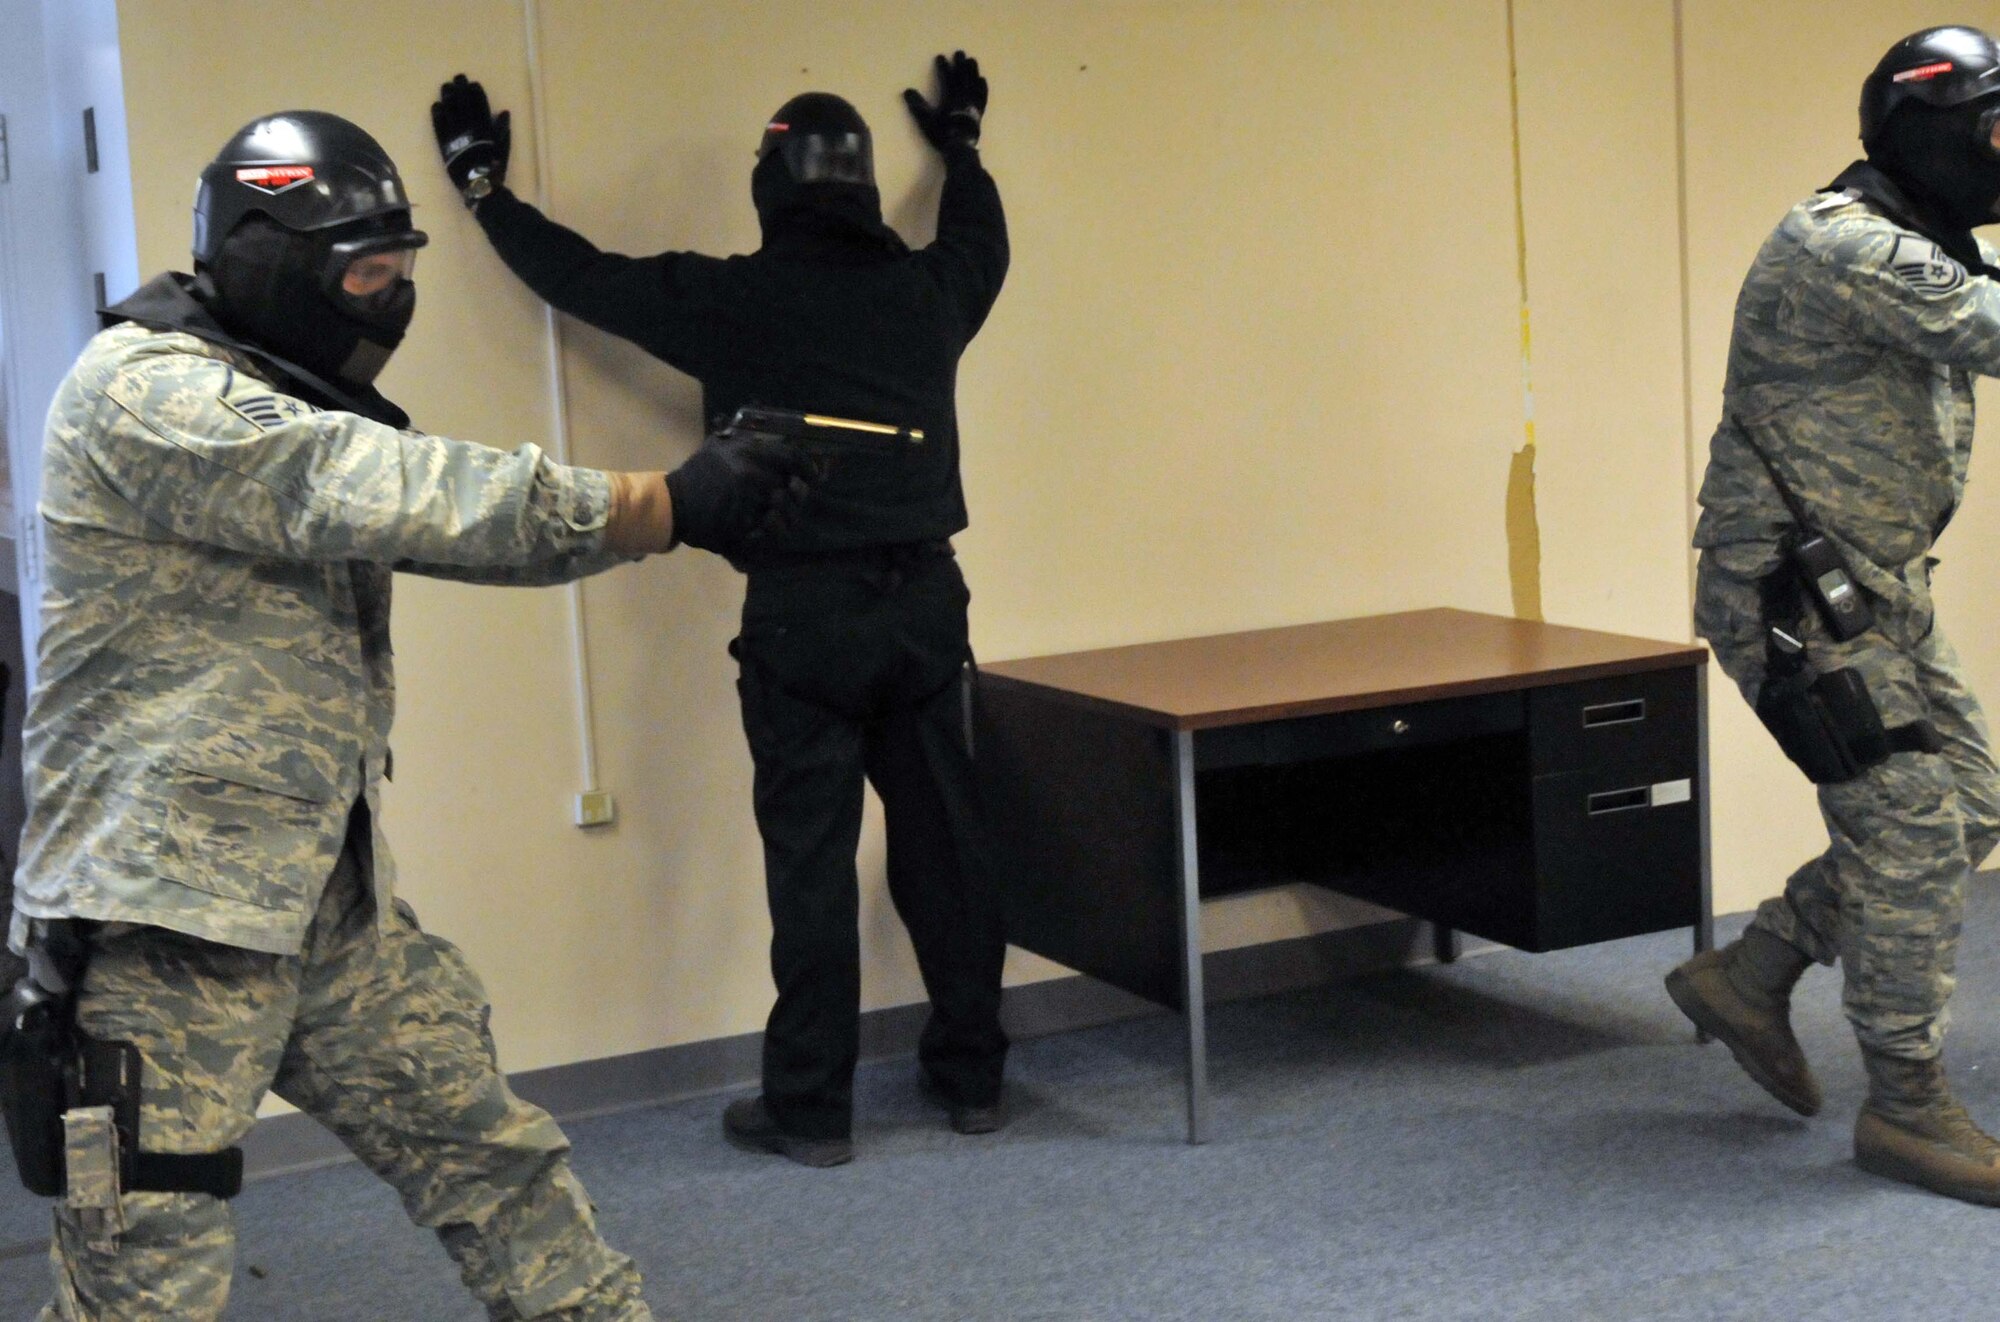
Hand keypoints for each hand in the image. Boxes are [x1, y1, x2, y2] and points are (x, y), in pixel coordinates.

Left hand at [431, 74, 511, 205]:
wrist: (478, 185)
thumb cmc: (494, 168)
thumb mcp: (504, 148)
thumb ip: (503, 130)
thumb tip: (503, 112)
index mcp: (484, 127)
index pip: (479, 105)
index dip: (475, 93)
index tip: (473, 83)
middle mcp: (468, 127)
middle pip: (462, 103)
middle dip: (460, 89)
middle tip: (457, 78)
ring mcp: (454, 134)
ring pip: (449, 111)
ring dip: (447, 97)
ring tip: (445, 87)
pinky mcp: (444, 143)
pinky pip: (439, 126)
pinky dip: (437, 115)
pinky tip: (436, 105)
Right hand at [664, 431, 810, 554]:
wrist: (674, 503)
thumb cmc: (697, 473)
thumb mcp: (719, 446)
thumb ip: (744, 440)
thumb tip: (774, 438)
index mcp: (749, 452)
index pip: (793, 457)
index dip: (807, 468)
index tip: (813, 476)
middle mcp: (753, 473)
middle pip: (792, 486)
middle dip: (795, 494)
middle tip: (792, 498)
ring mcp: (749, 500)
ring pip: (784, 509)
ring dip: (784, 514)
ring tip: (774, 515)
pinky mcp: (744, 522)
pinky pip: (770, 528)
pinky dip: (770, 530)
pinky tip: (763, 528)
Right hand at [903, 51, 986, 151]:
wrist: (961, 148)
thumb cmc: (943, 134)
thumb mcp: (926, 121)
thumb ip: (917, 106)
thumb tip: (907, 91)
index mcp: (950, 97)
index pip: (947, 77)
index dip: (943, 67)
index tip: (940, 57)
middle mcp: (963, 97)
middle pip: (963, 76)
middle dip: (960, 64)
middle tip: (960, 52)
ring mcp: (973, 104)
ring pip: (974, 83)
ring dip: (973, 71)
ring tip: (973, 60)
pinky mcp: (979, 112)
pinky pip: (982, 96)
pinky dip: (982, 87)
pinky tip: (983, 80)